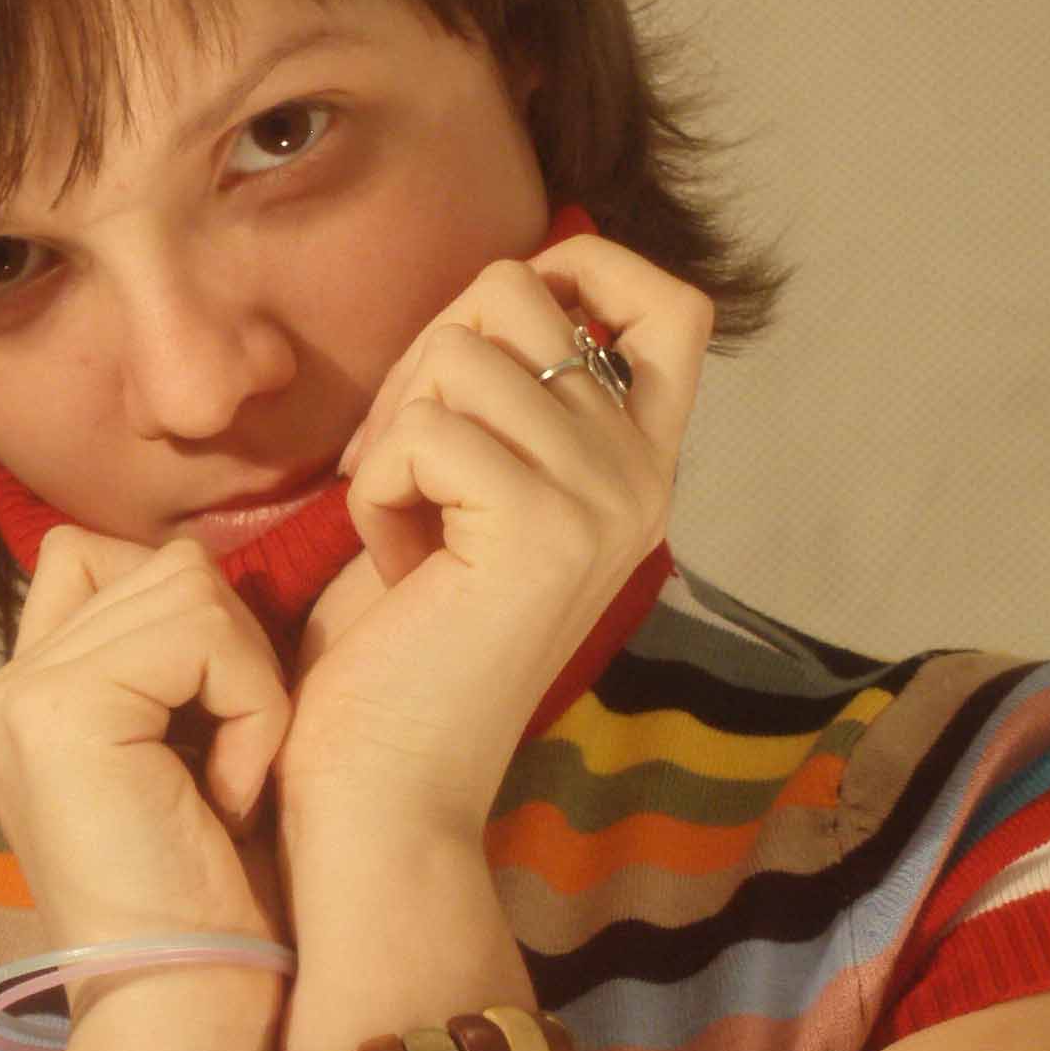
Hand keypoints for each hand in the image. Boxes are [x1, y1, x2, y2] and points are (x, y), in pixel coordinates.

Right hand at [0, 530, 291, 969]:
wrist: (184, 1015)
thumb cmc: (207, 899)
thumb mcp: (173, 750)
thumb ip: (159, 656)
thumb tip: (205, 566)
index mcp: (12, 701)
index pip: (105, 561)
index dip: (191, 627)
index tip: (209, 742)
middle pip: (157, 564)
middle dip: (227, 653)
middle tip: (223, 773)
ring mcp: (15, 696)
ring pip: (188, 583)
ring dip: (245, 682)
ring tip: (223, 785)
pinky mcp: (58, 709)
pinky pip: (205, 632)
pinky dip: (252, 708)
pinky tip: (226, 800)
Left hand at [277, 236, 710, 863]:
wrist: (386, 785)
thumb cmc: (400, 639)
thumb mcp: (472, 486)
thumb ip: (507, 397)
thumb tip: (501, 282)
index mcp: (639, 463)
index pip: (673, 301)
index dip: (580, 266)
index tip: (501, 333)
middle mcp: (641, 474)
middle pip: (519, 292)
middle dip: (425, 359)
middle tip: (408, 471)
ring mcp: (603, 498)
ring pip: (456, 353)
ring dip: (393, 438)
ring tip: (407, 533)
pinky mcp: (542, 529)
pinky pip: (423, 431)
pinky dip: (376, 493)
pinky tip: (398, 568)